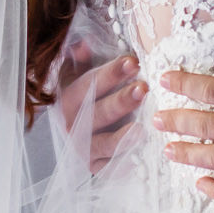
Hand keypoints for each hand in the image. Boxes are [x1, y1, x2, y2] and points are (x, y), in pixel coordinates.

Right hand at [51, 48, 146, 171]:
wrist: (74, 129)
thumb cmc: (85, 95)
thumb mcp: (77, 74)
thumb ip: (79, 59)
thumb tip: (82, 43)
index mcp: (69, 98)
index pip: (89, 84)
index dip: (111, 73)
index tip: (133, 62)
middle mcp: (72, 125)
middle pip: (98, 113)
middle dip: (121, 100)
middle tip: (144, 89)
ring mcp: (83, 148)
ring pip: (103, 143)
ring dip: (122, 137)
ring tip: (142, 128)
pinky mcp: (93, 166)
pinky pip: (108, 169)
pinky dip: (121, 165)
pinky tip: (137, 160)